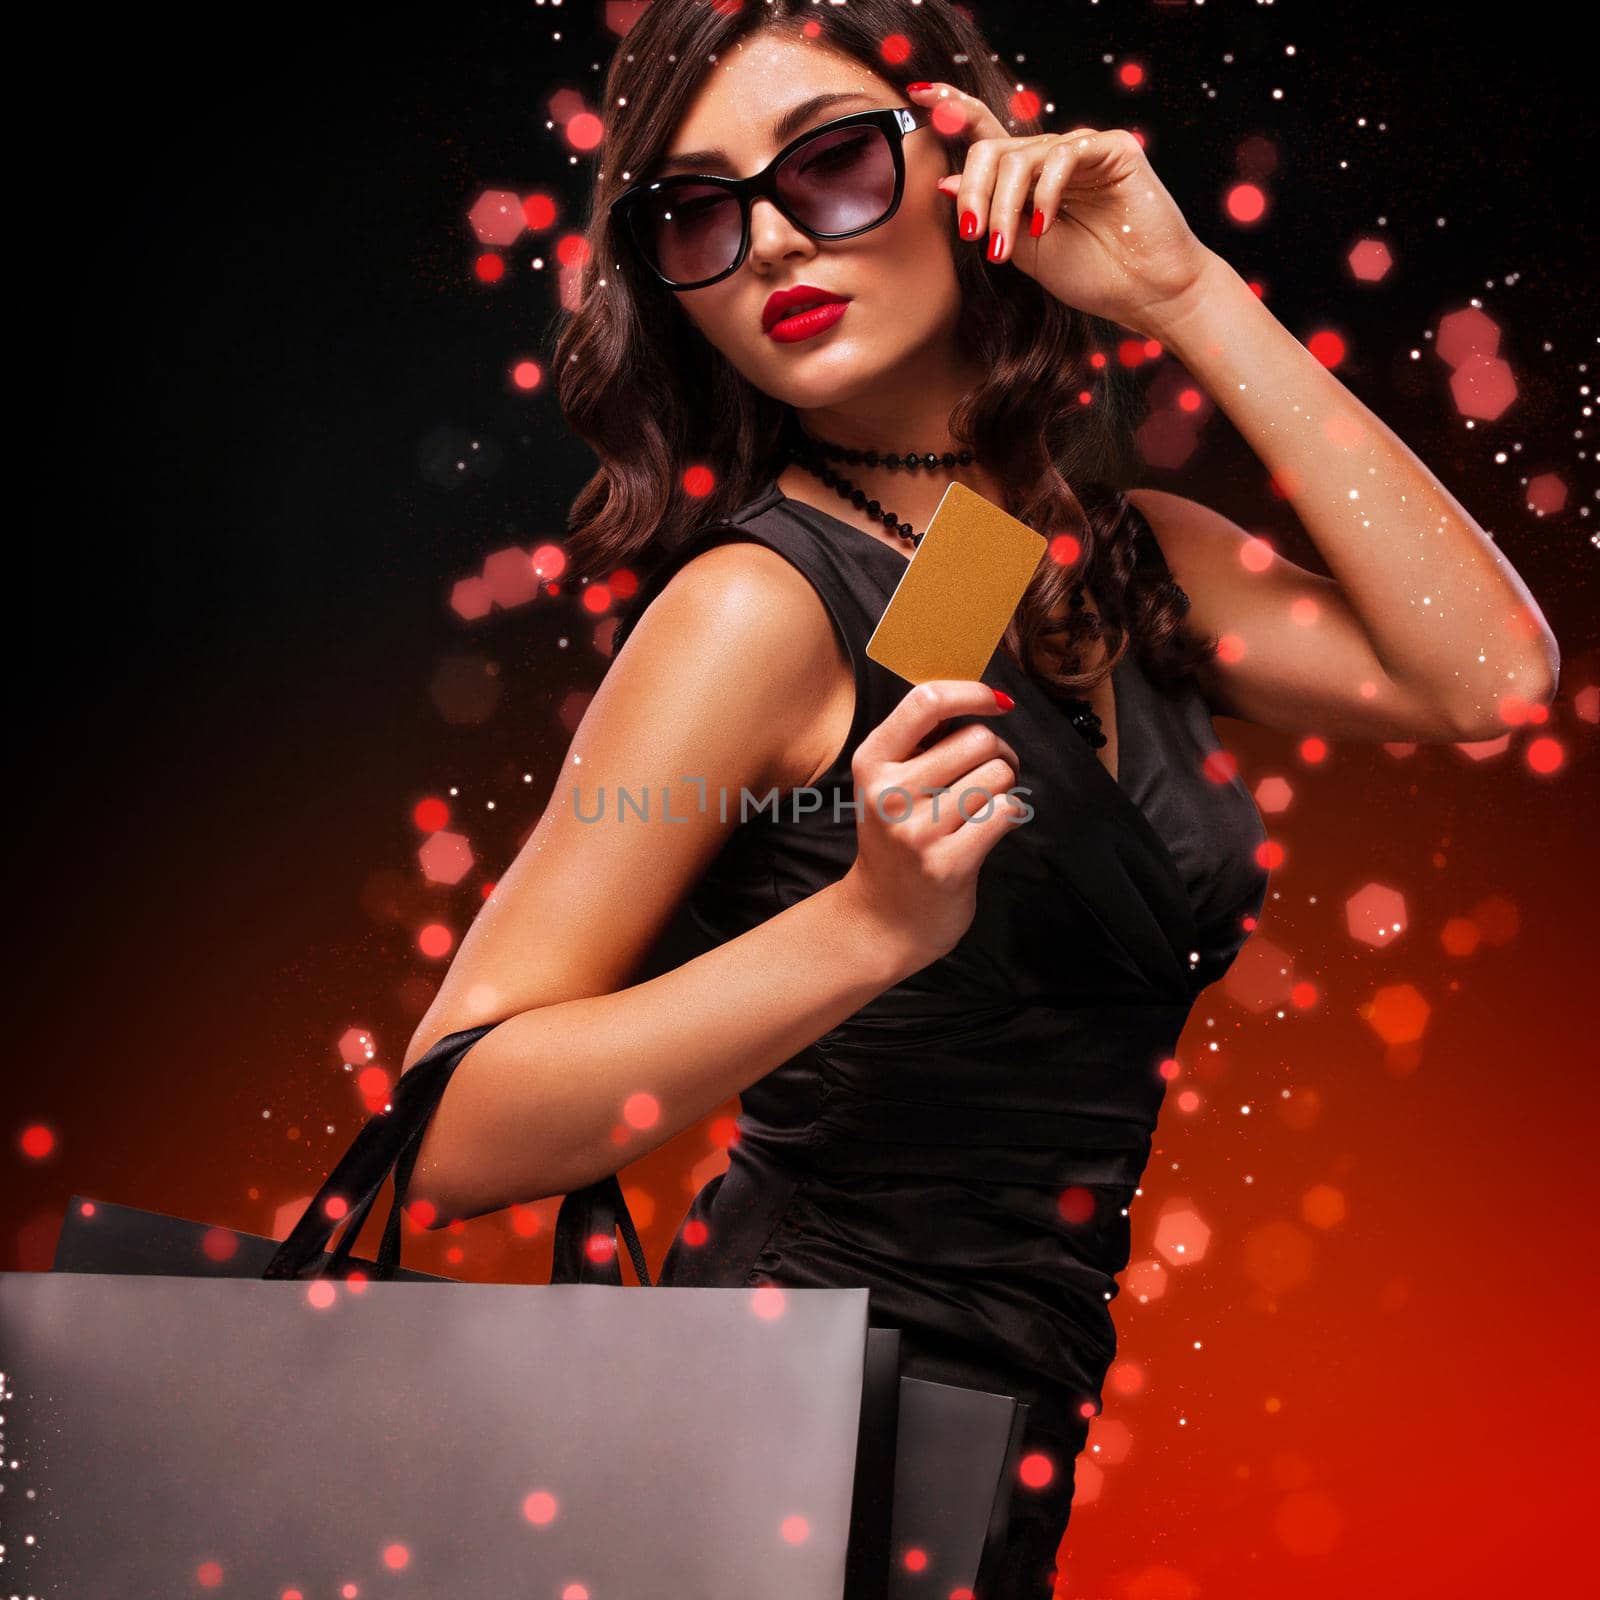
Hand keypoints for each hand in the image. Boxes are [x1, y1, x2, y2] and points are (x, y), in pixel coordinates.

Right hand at [838, 680, 1029, 967]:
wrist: (884, 918)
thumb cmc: (896, 841)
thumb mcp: (886, 784)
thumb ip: (919, 741)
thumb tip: (979, 694)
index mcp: (871, 762)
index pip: (926, 702)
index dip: (970, 693)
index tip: (995, 702)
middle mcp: (889, 793)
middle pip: (976, 739)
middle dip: (999, 752)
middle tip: (992, 773)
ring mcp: (918, 830)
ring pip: (996, 774)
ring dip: (1006, 786)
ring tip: (990, 802)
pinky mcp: (948, 862)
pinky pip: (1005, 813)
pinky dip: (1013, 814)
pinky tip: (997, 825)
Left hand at [911, 81, 1218, 339]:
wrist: (1145, 293)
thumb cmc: (1091, 275)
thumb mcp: (1023, 248)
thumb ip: (988, 214)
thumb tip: (944, 181)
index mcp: (1030, 179)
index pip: (987, 134)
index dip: (955, 110)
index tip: (918, 94)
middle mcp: (1054, 157)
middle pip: (993, 148)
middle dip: (974, 191)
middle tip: (972, 234)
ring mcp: (1084, 150)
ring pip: (1021, 156)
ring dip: (1002, 205)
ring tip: (1004, 248)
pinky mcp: (1114, 149)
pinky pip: (1062, 156)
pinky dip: (1044, 192)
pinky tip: (1043, 225)